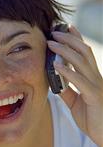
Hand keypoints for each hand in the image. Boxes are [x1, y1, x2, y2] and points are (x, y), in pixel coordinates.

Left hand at [47, 25, 102, 146]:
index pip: (85, 54)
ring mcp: (96, 85)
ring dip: (65, 50)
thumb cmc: (92, 119)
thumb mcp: (75, 103)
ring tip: (51, 43)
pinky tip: (55, 65)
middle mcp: (96, 78)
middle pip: (84, 51)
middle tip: (54, 32)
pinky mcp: (94, 96)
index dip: (77, 39)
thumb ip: (67, 91)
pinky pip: (79, 80)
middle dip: (69, 39)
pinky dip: (67, 71)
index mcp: (92, 78)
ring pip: (82, 61)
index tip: (66, 27)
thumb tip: (55, 83)